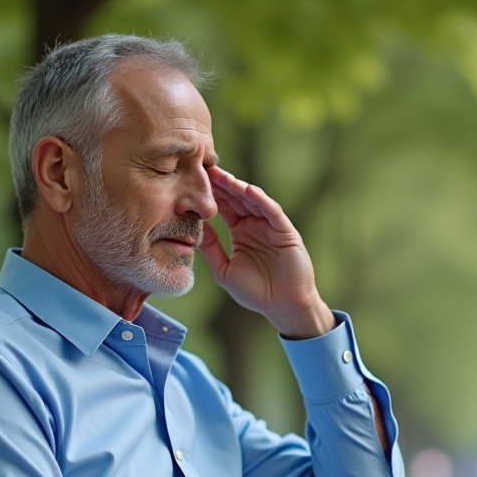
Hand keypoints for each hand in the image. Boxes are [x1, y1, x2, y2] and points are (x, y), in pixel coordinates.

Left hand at [199, 166, 334, 338]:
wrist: (283, 307)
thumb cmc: (255, 292)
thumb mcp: (224, 270)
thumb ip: (210, 248)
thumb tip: (193, 228)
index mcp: (240, 231)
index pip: (223, 207)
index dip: (210, 195)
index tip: (192, 182)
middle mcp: (255, 224)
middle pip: (235, 199)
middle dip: (221, 185)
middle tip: (203, 169)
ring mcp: (270, 226)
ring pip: (252, 201)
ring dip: (238, 187)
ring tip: (222, 176)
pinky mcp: (285, 231)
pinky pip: (272, 211)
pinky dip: (261, 200)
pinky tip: (248, 190)